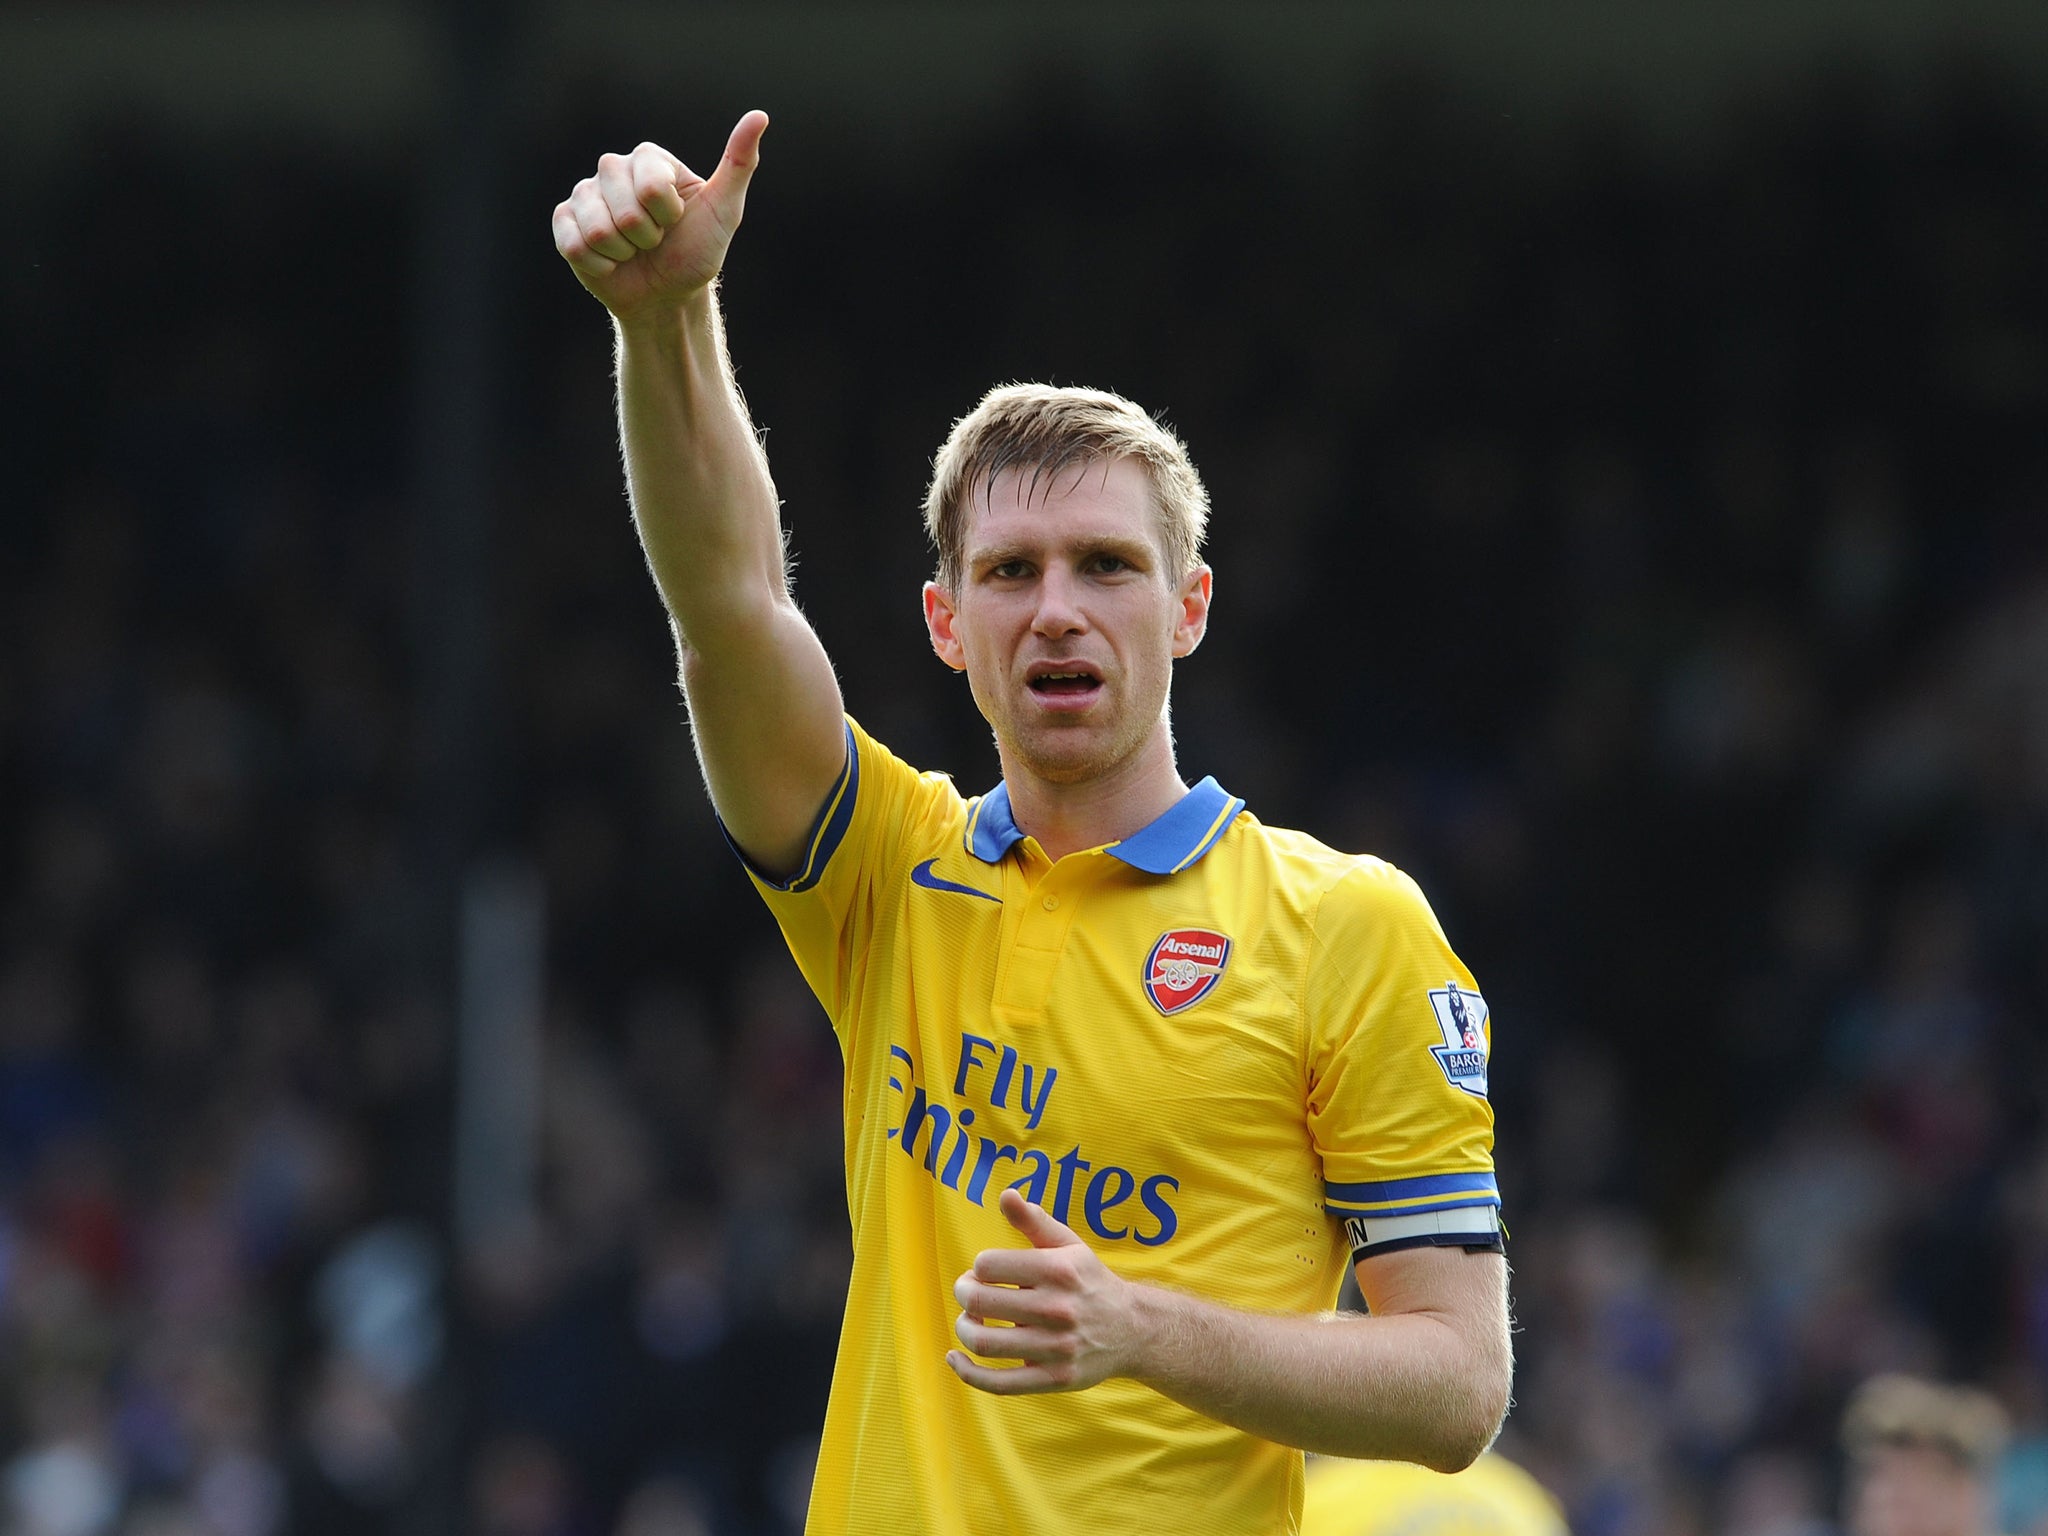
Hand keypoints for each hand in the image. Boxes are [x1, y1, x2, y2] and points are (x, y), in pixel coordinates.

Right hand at [551, 111, 767, 325]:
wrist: (667, 295)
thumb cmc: (696, 251)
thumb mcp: (725, 210)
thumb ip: (739, 163)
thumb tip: (760, 116)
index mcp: (649, 159)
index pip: (651, 186)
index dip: (666, 215)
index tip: (676, 220)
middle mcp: (613, 169)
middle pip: (624, 209)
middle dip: (646, 237)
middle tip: (654, 240)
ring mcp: (585, 195)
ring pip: (598, 229)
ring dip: (623, 253)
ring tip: (632, 250)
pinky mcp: (564, 222)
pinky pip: (574, 244)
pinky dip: (599, 264)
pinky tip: (610, 262)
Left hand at [946, 1188, 1142, 1394]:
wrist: (1132, 1329)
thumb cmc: (1089, 1281)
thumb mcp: (1069, 1245)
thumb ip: (1034, 1221)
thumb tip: (1006, 1195)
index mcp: (1058, 1270)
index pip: (988, 1265)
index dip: (977, 1268)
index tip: (982, 1272)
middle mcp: (1058, 1308)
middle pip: (981, 1302)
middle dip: (964, 1295)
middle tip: (969, 1294)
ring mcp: (1056, 1348)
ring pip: (985, 1343)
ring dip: (965, 1329)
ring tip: (971, 1320)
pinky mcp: (1054, 1379)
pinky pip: (999, 1384)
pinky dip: (968, 1373)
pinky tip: (955, 1358)